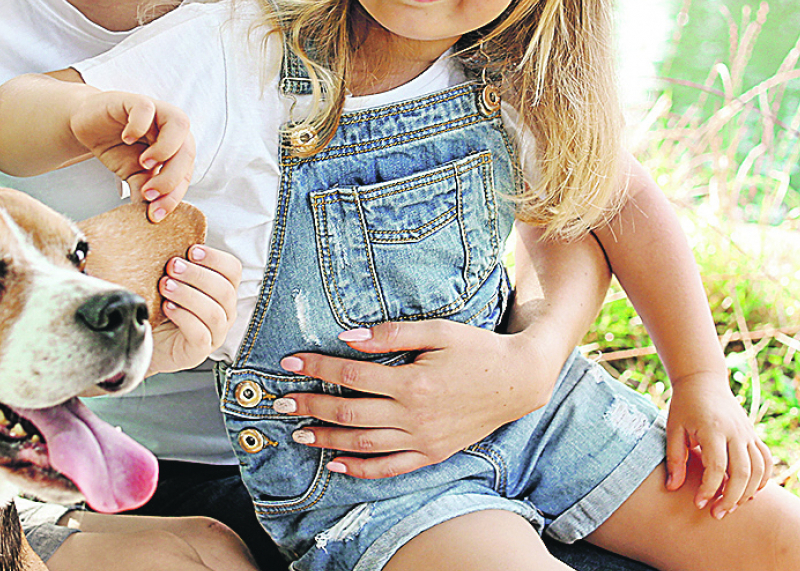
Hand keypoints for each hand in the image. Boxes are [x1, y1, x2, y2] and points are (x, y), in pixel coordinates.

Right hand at [70, 91, 191, 221]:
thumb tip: (151, 216)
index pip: (186, 173)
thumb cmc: (116, 146)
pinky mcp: (135, 101)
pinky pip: (146, 108)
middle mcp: (171, 129)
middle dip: (170, 178)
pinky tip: (126, 138)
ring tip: (144, 165)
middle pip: (188, 151)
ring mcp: (156, 112)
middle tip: (148, 194)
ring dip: (165, 149)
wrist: (87, 124)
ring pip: (179, 124)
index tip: (155, 214)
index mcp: (177, 148)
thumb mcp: (132, 173)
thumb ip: (144, 190)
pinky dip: (139, 126)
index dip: (173, 196)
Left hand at [146, 244, 242, 374]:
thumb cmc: (159, 306)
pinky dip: (183, 317)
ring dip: (188, 295)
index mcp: (222, 291)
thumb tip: (166, 229)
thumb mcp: (169, 280)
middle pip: (224, 290)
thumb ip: (175, 262)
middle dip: (197, 275)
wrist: (143, 338)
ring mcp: (214, 334)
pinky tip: (167, 307)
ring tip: (165, 286)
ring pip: (214, 312)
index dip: (215, 258)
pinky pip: (200, 334)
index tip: (191, 250)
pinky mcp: (199, 352)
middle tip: (172, 266)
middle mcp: (224, 312)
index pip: (233, 270)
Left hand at [274, 320, 556, 478]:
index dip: (317, 368)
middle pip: (349, 413)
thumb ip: (391, 334)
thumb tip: (349, 338)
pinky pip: (390, 468)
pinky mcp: (432, 453)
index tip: (290, 362)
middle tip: (281, 403)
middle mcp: (414, 416)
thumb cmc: (477, 349)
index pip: (351, 375)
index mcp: (412, 382)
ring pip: (363, 444)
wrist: (518, 380)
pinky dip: (361, 469)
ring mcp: (423, 440)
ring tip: (299, 434)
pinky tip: (336, 464)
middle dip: (310, 407)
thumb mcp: (438, 331)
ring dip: (327, 440)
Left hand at [664, 374, 771, 517]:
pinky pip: (766, 461)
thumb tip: (672, 488)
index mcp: (712, 429)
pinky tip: (749, 493)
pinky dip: (762, 480)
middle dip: (731, 498)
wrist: (703, 381)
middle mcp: (735, 432)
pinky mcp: (753, 435)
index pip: (717, 467)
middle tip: (716, 514)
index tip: (698, 503)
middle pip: (742, 472)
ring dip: (748, 493)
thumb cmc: (684, 406)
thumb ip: (675, 459)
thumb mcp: (673, 429)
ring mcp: (747, 433)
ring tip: (731, 507)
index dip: (709, 489)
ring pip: (758, 470)